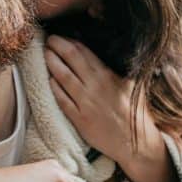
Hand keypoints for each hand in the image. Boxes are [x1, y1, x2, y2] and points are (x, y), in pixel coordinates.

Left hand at [44, 35, 164, 167]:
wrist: (135, 144)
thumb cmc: (135, 113)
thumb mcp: (132, 85)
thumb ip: (118, 69)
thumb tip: (112, 53)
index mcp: (107, 75)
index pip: (83, 51)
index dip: (69, 41)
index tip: (61, 37)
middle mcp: (94, 86)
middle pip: (70, 58)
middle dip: (56, 46)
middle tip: (48, 40)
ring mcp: (85, 103)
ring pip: (62, 77)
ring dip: (51, 63)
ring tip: (45, 54)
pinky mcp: (79, 119)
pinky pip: (61, 100)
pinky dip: (54, 87)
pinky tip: (49, 79)